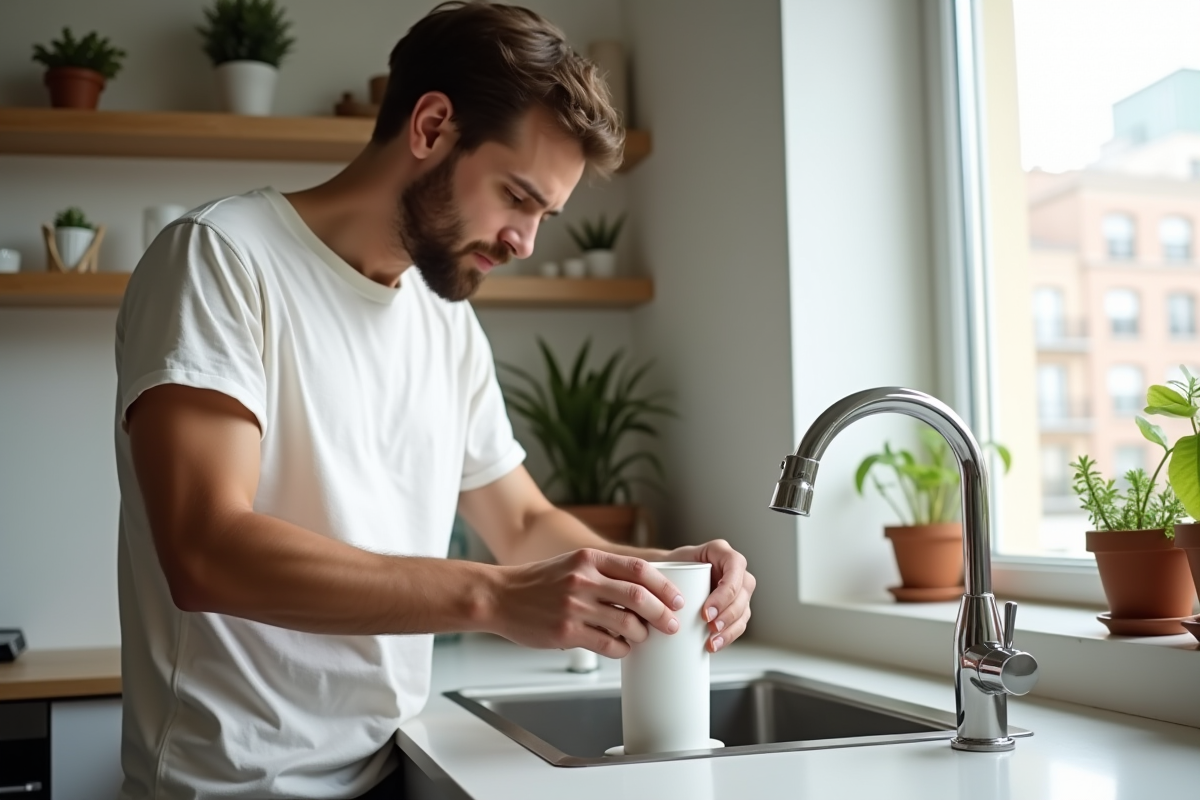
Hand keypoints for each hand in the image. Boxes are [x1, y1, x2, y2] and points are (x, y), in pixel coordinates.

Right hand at [493, 549, 685, 657]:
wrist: (498, 596)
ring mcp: (574, 606)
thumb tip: (642, 590)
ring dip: (641, 634)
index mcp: (588, 559)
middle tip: (671, 624)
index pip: (638, 569)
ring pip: (626, 624)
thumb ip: (603, 572)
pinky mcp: (566, 632)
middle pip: (638, 597)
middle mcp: (583, 580)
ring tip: (642, 637)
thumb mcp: (571, 564)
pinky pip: (607, 645)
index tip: (676, 599)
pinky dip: (621, 649)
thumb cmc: (537, 583)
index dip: (663, 586)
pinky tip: (622, 648)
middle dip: (661, 613)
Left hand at [665, 539, 754, 652]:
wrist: (667, 577)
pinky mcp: (737, 606)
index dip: (724, 593)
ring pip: (743, 610)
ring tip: (712, 642)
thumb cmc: (668, 568)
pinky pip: (739, 623)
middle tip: (710, 628)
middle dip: (728, 614)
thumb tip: (659, 598)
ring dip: (730, 629)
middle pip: (741, 592)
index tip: (706, 612)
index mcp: (721, 552)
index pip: (734, 568)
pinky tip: (716, 644)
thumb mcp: (670, 562)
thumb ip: (666, 572)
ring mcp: (739, 588)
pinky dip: (728, 636)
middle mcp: (735, 569)